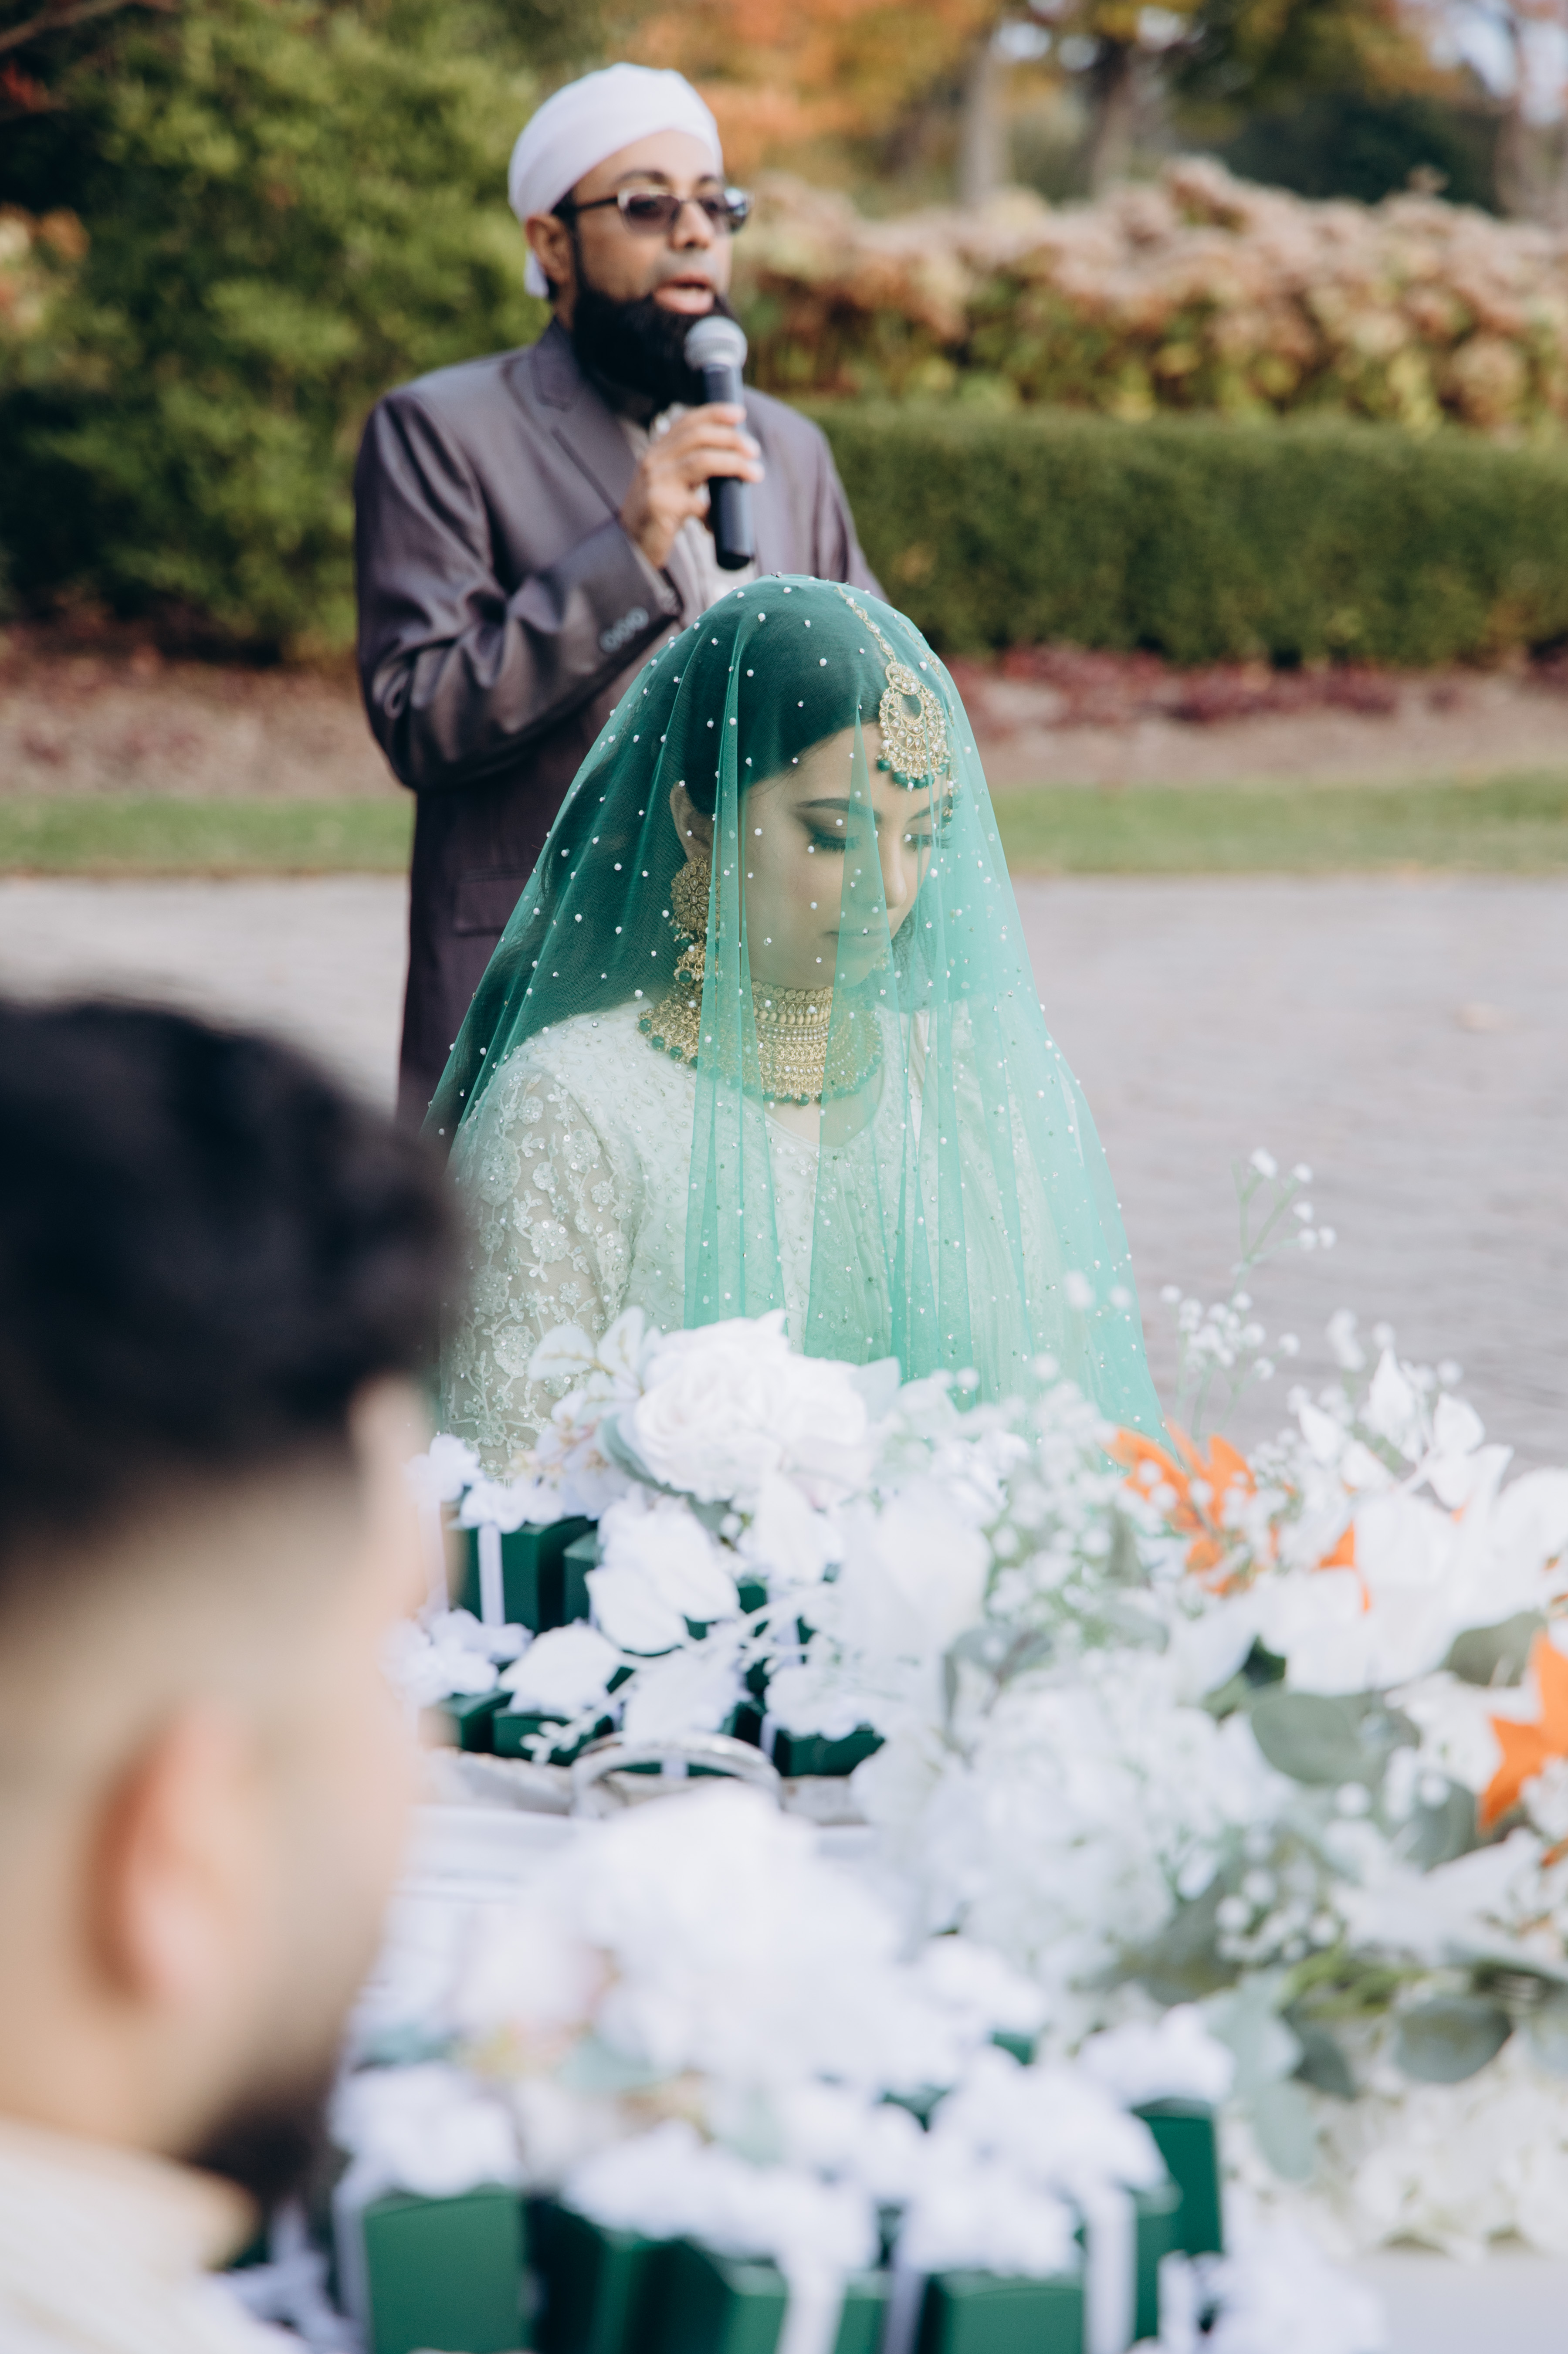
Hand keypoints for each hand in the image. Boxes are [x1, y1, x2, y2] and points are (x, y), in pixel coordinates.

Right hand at [619, 404, 762, 571]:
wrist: (627, 551)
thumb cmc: (655, 521)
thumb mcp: (670, 487)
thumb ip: (691, 473)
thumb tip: (731, 465)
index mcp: (656, 453)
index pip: (686, 422)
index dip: (714, 413)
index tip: (739, 413)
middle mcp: (654, 462)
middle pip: (698, 436)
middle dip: (730, 438)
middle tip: (753, 450)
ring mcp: (656, 482)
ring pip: (702, 461)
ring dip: (733, 464)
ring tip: (755, 472)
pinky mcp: (660, 507)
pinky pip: (698, 503)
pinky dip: (714, 513)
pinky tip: (715, 525)